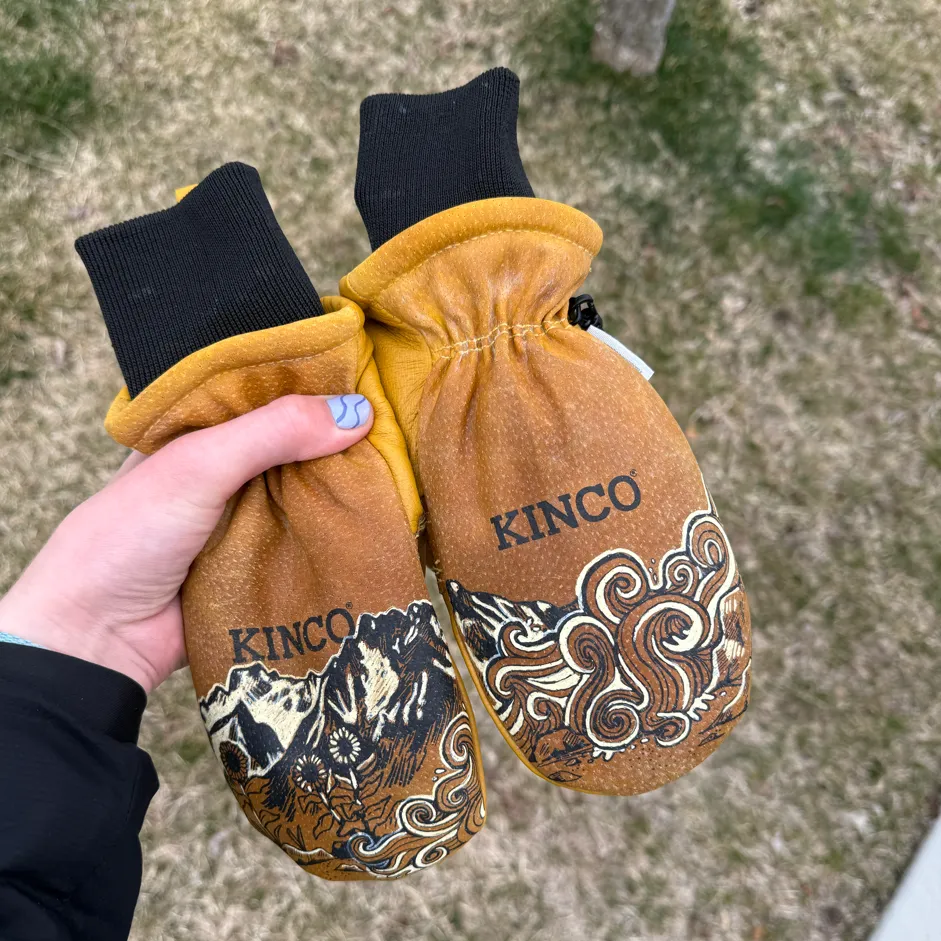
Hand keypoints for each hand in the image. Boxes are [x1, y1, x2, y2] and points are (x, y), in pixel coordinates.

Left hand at [0, 394, 372, 693]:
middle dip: (340, 434)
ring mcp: (244, 513)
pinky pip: (310, 536)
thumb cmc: (128, 535)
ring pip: (309, 488)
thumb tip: (357, 412)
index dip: (313, 379)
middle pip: (296, 439)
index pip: (266, 388)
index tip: (370, 368)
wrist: (98, 639)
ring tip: (402, 462)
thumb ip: (272, 432)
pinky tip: (378, 514)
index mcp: (198, 425)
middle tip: (400, 418)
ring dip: (345, 483)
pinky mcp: (261, 558)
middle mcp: (225, 464)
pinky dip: (338, 528)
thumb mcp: (199, 464)